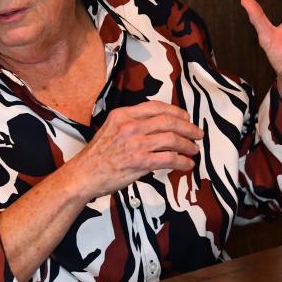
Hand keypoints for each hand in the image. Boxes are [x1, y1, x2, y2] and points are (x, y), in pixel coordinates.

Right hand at [69, 101, 202, 198]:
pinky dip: (182, 161)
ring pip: (172, 139)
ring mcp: (135, 144)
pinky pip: (168, 159)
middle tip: (197, 133)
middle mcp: (131, 126)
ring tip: (194, 149)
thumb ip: (132, 123)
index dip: (176, 111)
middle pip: (169, 121)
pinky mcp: (139, 162)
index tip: (186, 117)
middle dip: (188, 127)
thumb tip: (158, 125)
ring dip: (188, 144)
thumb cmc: (98, 155)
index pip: (157, 107)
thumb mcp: (111, 128)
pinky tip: (187, 164)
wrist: (84, 175)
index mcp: (124, 115)